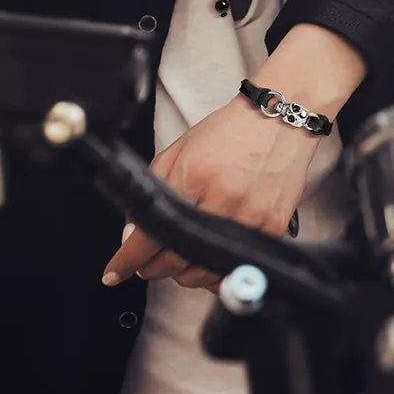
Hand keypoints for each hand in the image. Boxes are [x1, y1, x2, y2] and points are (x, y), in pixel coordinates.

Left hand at [102, 93, 319, 291]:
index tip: (115, 273)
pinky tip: (208, 261)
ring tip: (179, 259)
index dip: (128, 260)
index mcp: (194, 176)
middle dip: (153, 268)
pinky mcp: (272, 228)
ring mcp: (251, 217)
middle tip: (148, 263)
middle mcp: (223, 200)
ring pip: (204, 273)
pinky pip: (235, 269)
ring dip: (184, 273)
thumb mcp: (180, 152)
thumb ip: (153, 190)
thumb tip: (134, 235)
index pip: (152, 233)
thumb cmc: (228, 134)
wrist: (278, 120)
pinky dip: (215, 272)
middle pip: (176, 261)